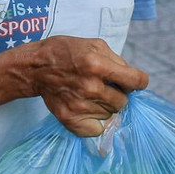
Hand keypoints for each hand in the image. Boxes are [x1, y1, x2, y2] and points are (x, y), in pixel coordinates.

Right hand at [20, 36, 148, 137]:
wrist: (35, 68)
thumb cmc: (66, 52)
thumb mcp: (94, 44)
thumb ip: (117, 61)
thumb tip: (133, 80)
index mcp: (98, 65)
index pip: (136, 81)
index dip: (139, 81)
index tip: (134, 82)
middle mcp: (91, 87)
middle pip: (123, 101)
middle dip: (118, 93)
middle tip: (104, 86)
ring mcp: (80, 106)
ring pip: (111, 114)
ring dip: (106, 106)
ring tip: (91, 94)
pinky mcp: (71, 119)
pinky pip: (97, 129)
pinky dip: (95, 121)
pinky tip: (87, 108)